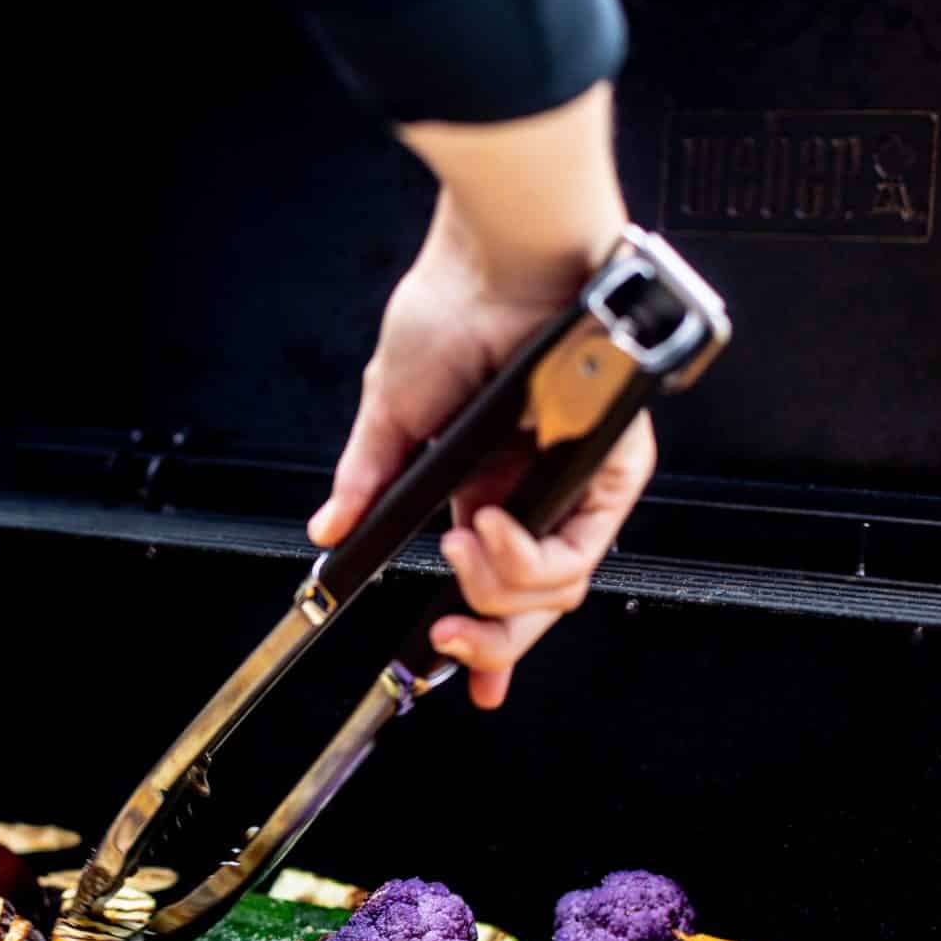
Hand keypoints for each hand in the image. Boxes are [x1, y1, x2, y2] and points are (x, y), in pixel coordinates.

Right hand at [308, 86, 654, 708]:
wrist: (495, 262)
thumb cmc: (454, 310)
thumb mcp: (391, 414)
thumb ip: (366, 483)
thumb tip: (326, 533)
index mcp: (487, 486)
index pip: (494, 582)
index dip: (482, 641)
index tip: (459, 678)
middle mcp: (537, 491)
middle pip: (532, 605)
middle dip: (488, 643)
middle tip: (444, 642)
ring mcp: (577, 482)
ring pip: (556, 591)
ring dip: (495, 587)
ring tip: (458, 545)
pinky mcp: (613, 466)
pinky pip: (576, 551)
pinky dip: (524, 556)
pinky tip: (486, 526)